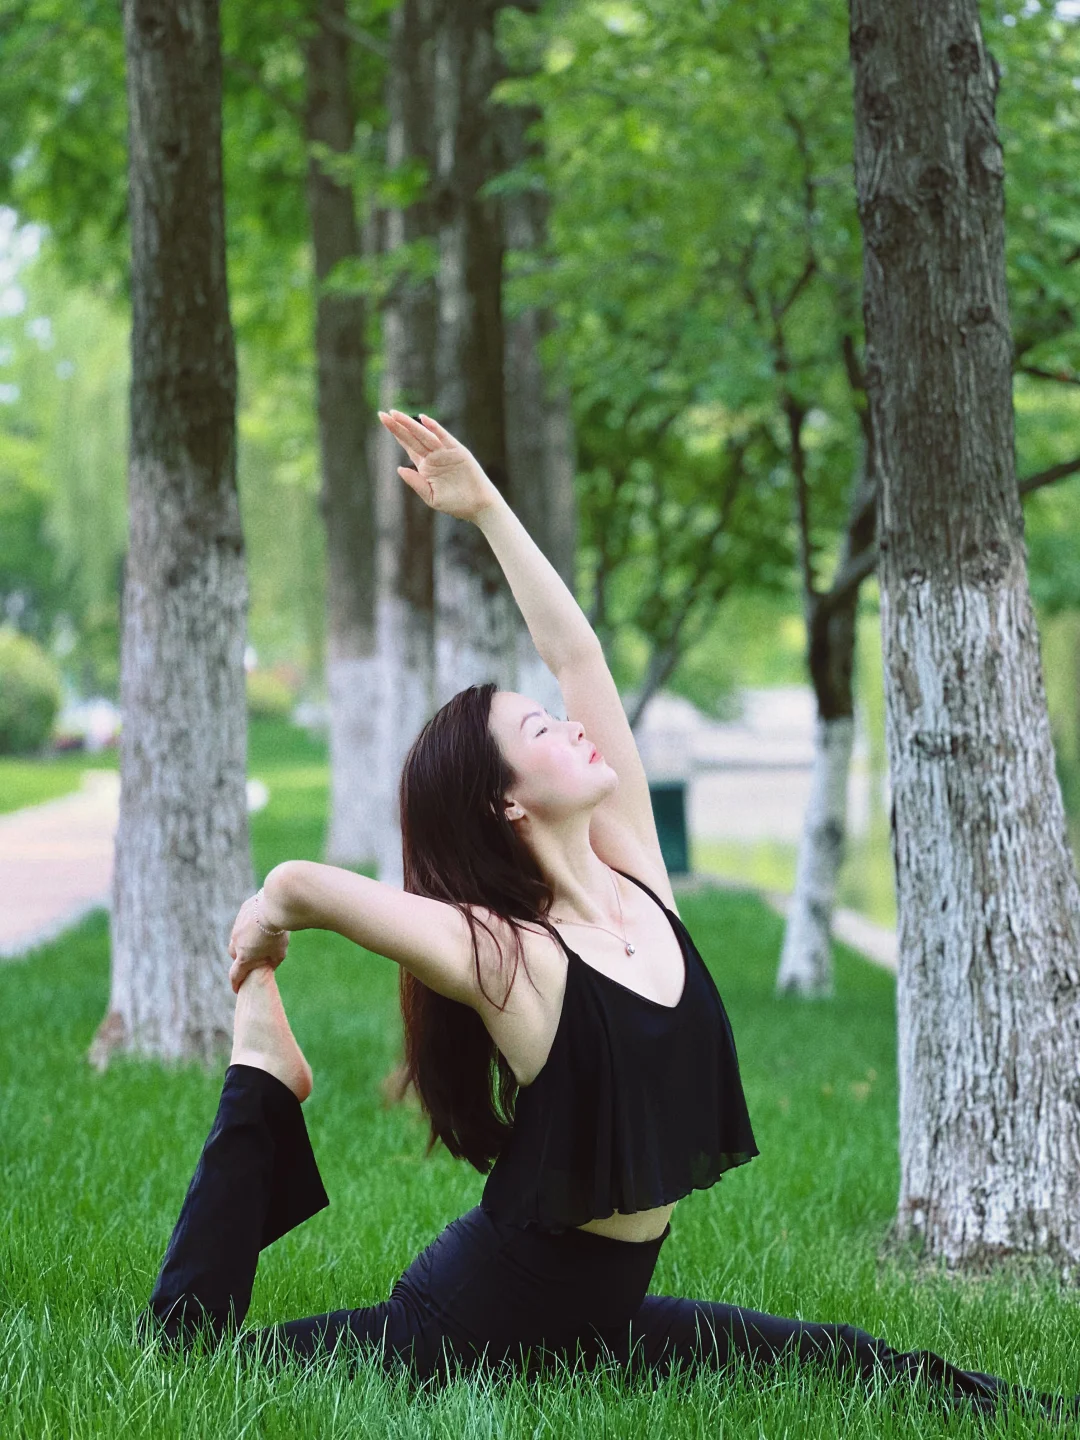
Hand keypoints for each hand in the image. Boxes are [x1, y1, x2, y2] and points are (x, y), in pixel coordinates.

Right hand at [228, 893, 289, 993]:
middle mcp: (236, 943)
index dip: (236, 983)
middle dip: (241, 958)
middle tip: (252, 957)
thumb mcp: (279, 954)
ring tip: (258, 937)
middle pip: (234, 955)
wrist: (275, 907)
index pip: (235, 975)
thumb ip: (272, 963)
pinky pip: (243, 922)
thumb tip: (269, 966)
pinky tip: (260, 921)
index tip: (237, 989)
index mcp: (244, 957)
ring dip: (244, 940)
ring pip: (237, 937)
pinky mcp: (241, 912)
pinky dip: (249, 925)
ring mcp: (237, 927)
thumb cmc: (278, 934)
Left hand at [377, 410, 501, 522]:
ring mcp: (445, 452)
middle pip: (413, 438)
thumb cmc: (456, 504)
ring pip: (424, 435)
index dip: (396, 433)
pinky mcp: (458, 451)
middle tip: (382, 414)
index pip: (408, 446)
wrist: (478, 506)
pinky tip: (423, 419)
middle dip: (398, 426)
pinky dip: (435, 428)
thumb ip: (416, 483)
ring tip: (395, 414)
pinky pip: (444, 437)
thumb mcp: (431, 496)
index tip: (384, 421)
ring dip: (410, 425)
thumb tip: (399, 469)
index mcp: (426, 466)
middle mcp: (434, 456)